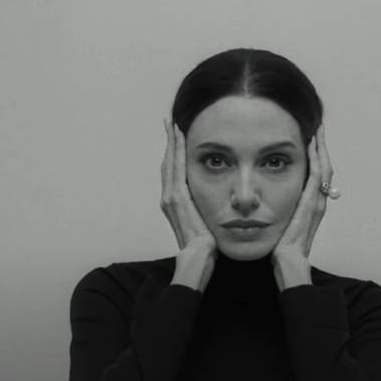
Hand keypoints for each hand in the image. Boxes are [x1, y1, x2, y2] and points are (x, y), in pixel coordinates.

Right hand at [160, 118, 217, 256]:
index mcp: (174, 203)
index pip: (173, 172)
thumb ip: (203, 209)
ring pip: (169, 163)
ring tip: (173, 125)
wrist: (199, 257)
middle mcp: (168, 198)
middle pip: (167, 163)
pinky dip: (176, 152)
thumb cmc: (205, 245)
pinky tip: (179, 138)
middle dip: (169, 142)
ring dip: (171, 143)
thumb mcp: (204, 222)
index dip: (173, 153)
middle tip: (170, 123)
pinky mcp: (176, 199)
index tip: (176, 136)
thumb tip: (213, 201)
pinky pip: (176, 169)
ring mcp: (170, 198)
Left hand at [272, 123, 333, 263]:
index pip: (318, 173)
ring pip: (324, 167)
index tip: (311, 138)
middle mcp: (319, 201)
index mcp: (312, 204)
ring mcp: (317, 201)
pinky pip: (317, 175)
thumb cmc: (281, 245)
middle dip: (321, 146)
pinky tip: (313, 144)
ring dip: (321, 148)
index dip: (316, 156)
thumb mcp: (282, 222)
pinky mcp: (312, 203)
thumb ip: (282, 209)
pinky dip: (317, 158)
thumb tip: (266, 198)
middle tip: (318, 127)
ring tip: (318, 130)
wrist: (287, 260)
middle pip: (325, 167)